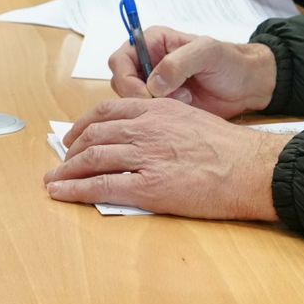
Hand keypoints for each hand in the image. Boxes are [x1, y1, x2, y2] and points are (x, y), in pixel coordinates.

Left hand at [44, 97, 285, 220]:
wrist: (249, 168)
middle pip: (94, 134)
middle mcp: (145, 128)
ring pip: (92, 158)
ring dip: (66, 171)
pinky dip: (76, 189)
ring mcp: (144, 156)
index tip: (74, 136)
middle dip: (71, 150)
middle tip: (62, 162)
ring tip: (54, 181)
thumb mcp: (191, 118)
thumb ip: (163, 121)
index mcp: (156, 109)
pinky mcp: (148, 186)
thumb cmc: (229, 148)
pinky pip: (102, 185)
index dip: (84, 124)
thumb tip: (143, 134)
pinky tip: (62, 194)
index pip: (107, 110)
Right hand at [109, 25, 275, 117]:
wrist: (248, 86)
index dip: (127, 79)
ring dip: (153, 105)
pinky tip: (185, 108)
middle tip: (165, 101)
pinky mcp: (163, 105)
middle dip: (139, 96)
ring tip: (183, 100)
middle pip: (121, 82)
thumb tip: (154, 82)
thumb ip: (178, 62)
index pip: (120, 59)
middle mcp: (148, 62)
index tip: (146, 94)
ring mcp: (155, 85)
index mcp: (153, 42)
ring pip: (132, 101)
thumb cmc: (230, 62)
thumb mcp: (207, 53)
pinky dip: (161, 116)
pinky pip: (148, 114)